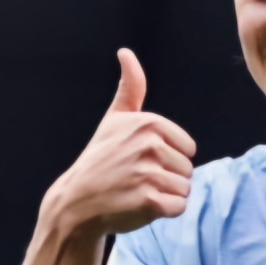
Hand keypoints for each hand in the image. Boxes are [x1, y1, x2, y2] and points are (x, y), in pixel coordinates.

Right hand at [42, 49, 196, 238]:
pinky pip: (179, 207)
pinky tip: (140, 206)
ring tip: (138, 191)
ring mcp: (149, 174)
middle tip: (136, 178)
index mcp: (149, 123)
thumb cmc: (101, 159)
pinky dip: (164, 212)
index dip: (169, 158)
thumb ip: (130, 88)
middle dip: (167, 178)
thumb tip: (126, 53)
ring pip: (184, 189)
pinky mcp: (150, 201)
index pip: (188, 148)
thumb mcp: (115, 119)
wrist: (77, 200)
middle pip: (188, 170)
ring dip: (166, 195)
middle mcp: (150, 145)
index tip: (141, 160)